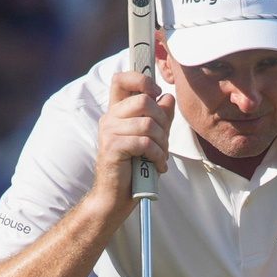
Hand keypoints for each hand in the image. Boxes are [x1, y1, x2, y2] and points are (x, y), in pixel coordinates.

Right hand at [91, 71, 173, 219]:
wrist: (115, 197)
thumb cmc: (134, 168)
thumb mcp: (152, 138)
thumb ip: (160, 117)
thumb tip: (168, 97)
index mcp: (117, 111)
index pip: (122, 79)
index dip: (141, 79)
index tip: (155, 93)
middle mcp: (110, 118)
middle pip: (144, 100)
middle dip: (162, 121)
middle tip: (163, 140)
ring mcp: (109, 132)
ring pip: (147, 123)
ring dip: (162, 142)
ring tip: (161, 156)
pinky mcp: (112, 148)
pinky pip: (144, 142)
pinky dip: (157, 155)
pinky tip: (157, 165)